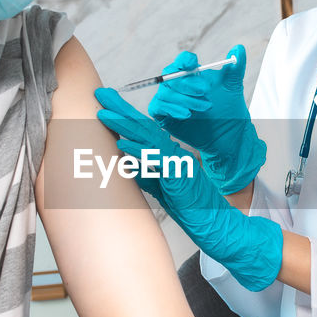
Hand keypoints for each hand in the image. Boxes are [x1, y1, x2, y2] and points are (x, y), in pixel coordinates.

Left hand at [96, 87, 282, 291]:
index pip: (144, 131)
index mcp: (169, 155)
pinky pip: (158, 158)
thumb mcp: (163, 189)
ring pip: (149, 137)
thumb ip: (147, 175)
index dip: (124, 116)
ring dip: (124, 124)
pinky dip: (139, 149)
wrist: (216, 223)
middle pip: (144, 126)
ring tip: (104, 113)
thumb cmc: (193, 209)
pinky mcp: (180, 174)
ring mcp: (178, 161)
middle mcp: (174, 153)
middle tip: (101, 93)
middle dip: (121, 109)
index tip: (105, 105)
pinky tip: (123, 143)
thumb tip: (126, 164)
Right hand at [148, 45, 265, 193]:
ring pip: (166, 92)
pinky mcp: (163, 115)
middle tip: (206, 91)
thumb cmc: (228, 109)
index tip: (193, 65)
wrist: (227, 134)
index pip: (182, 61)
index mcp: (192, 73)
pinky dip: (171, 109)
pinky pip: (157, 107)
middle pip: (171, 75)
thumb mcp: (233, 87)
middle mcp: (178, 84)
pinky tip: (187, 114)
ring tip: (205, 108)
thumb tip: (239, 48)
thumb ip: (235, 68)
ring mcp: (169, 99)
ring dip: (185, 99)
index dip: (185, 61)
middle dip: (187, 83)